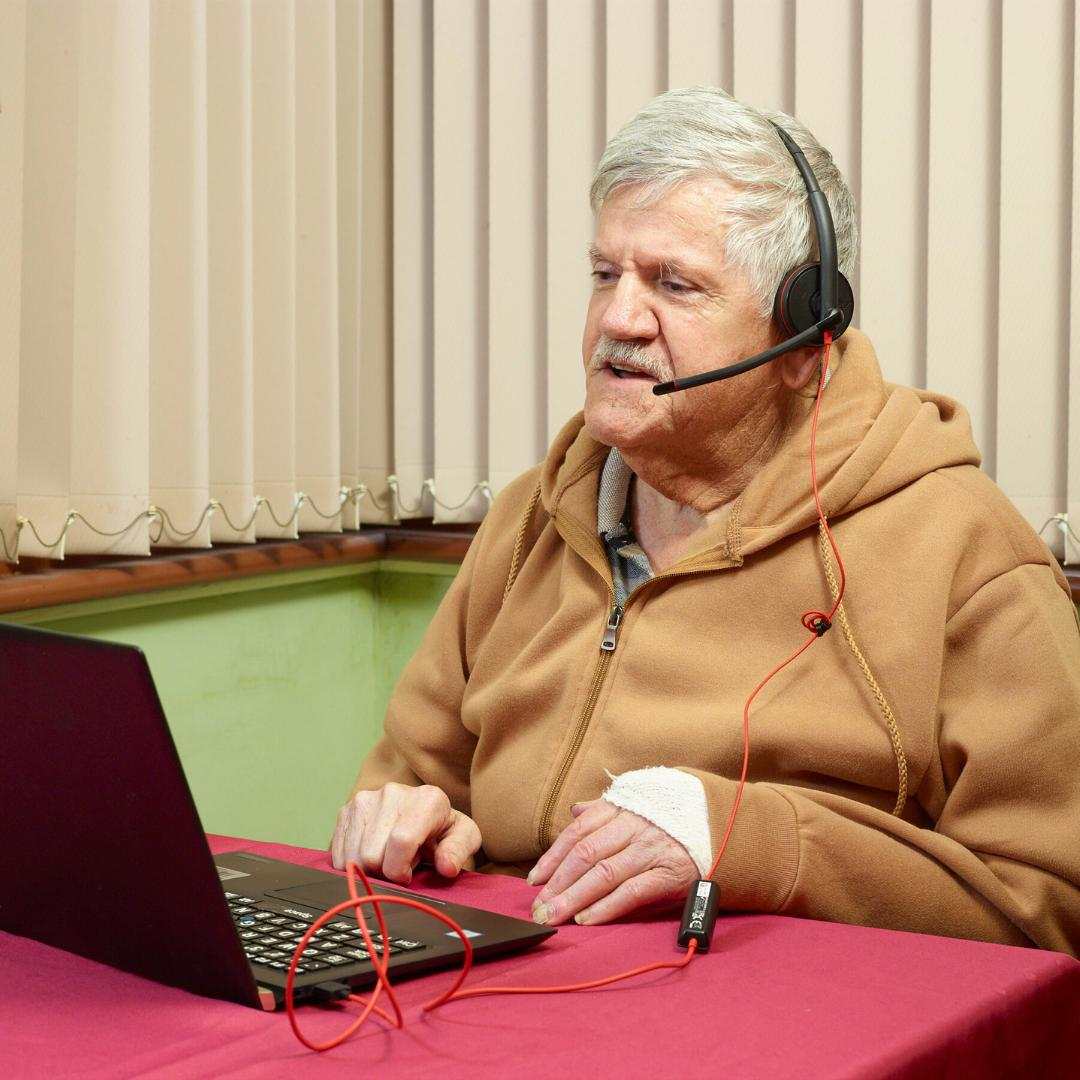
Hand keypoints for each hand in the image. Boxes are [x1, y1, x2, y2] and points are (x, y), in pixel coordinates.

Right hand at [330, 782, 481, 883]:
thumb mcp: (463, 839)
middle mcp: (393, 792)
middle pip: (372, 855)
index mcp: (427, 799)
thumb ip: (458, 852)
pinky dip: (352, 864)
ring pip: (352, 856)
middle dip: (384, 872)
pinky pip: (338, 853)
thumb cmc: (443, 830)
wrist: (423, 812)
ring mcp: (366, 799)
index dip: (400, 871)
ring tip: (387, 858)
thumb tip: (446, 867)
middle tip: (399, 866)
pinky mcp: (346, 809)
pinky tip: (372, 854)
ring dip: (368, 869)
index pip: (401, 842)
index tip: (408, 876)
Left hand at [526, 799, 697, 925]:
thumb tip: (575, 812)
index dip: (553, 856)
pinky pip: (632, 892)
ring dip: (573, 898)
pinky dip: (606, 907)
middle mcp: (634, 826)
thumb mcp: (641, 802)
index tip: (534, 879)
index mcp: (623, 808)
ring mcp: (652, 849)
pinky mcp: (671, 874)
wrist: (726, 823)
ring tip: (554, 916)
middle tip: (538, 907)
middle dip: (557, 883)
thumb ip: (605, 810)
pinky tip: (587, 919)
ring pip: (603, 874)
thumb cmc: (676, 816)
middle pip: (586, 855)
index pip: (578, 833)